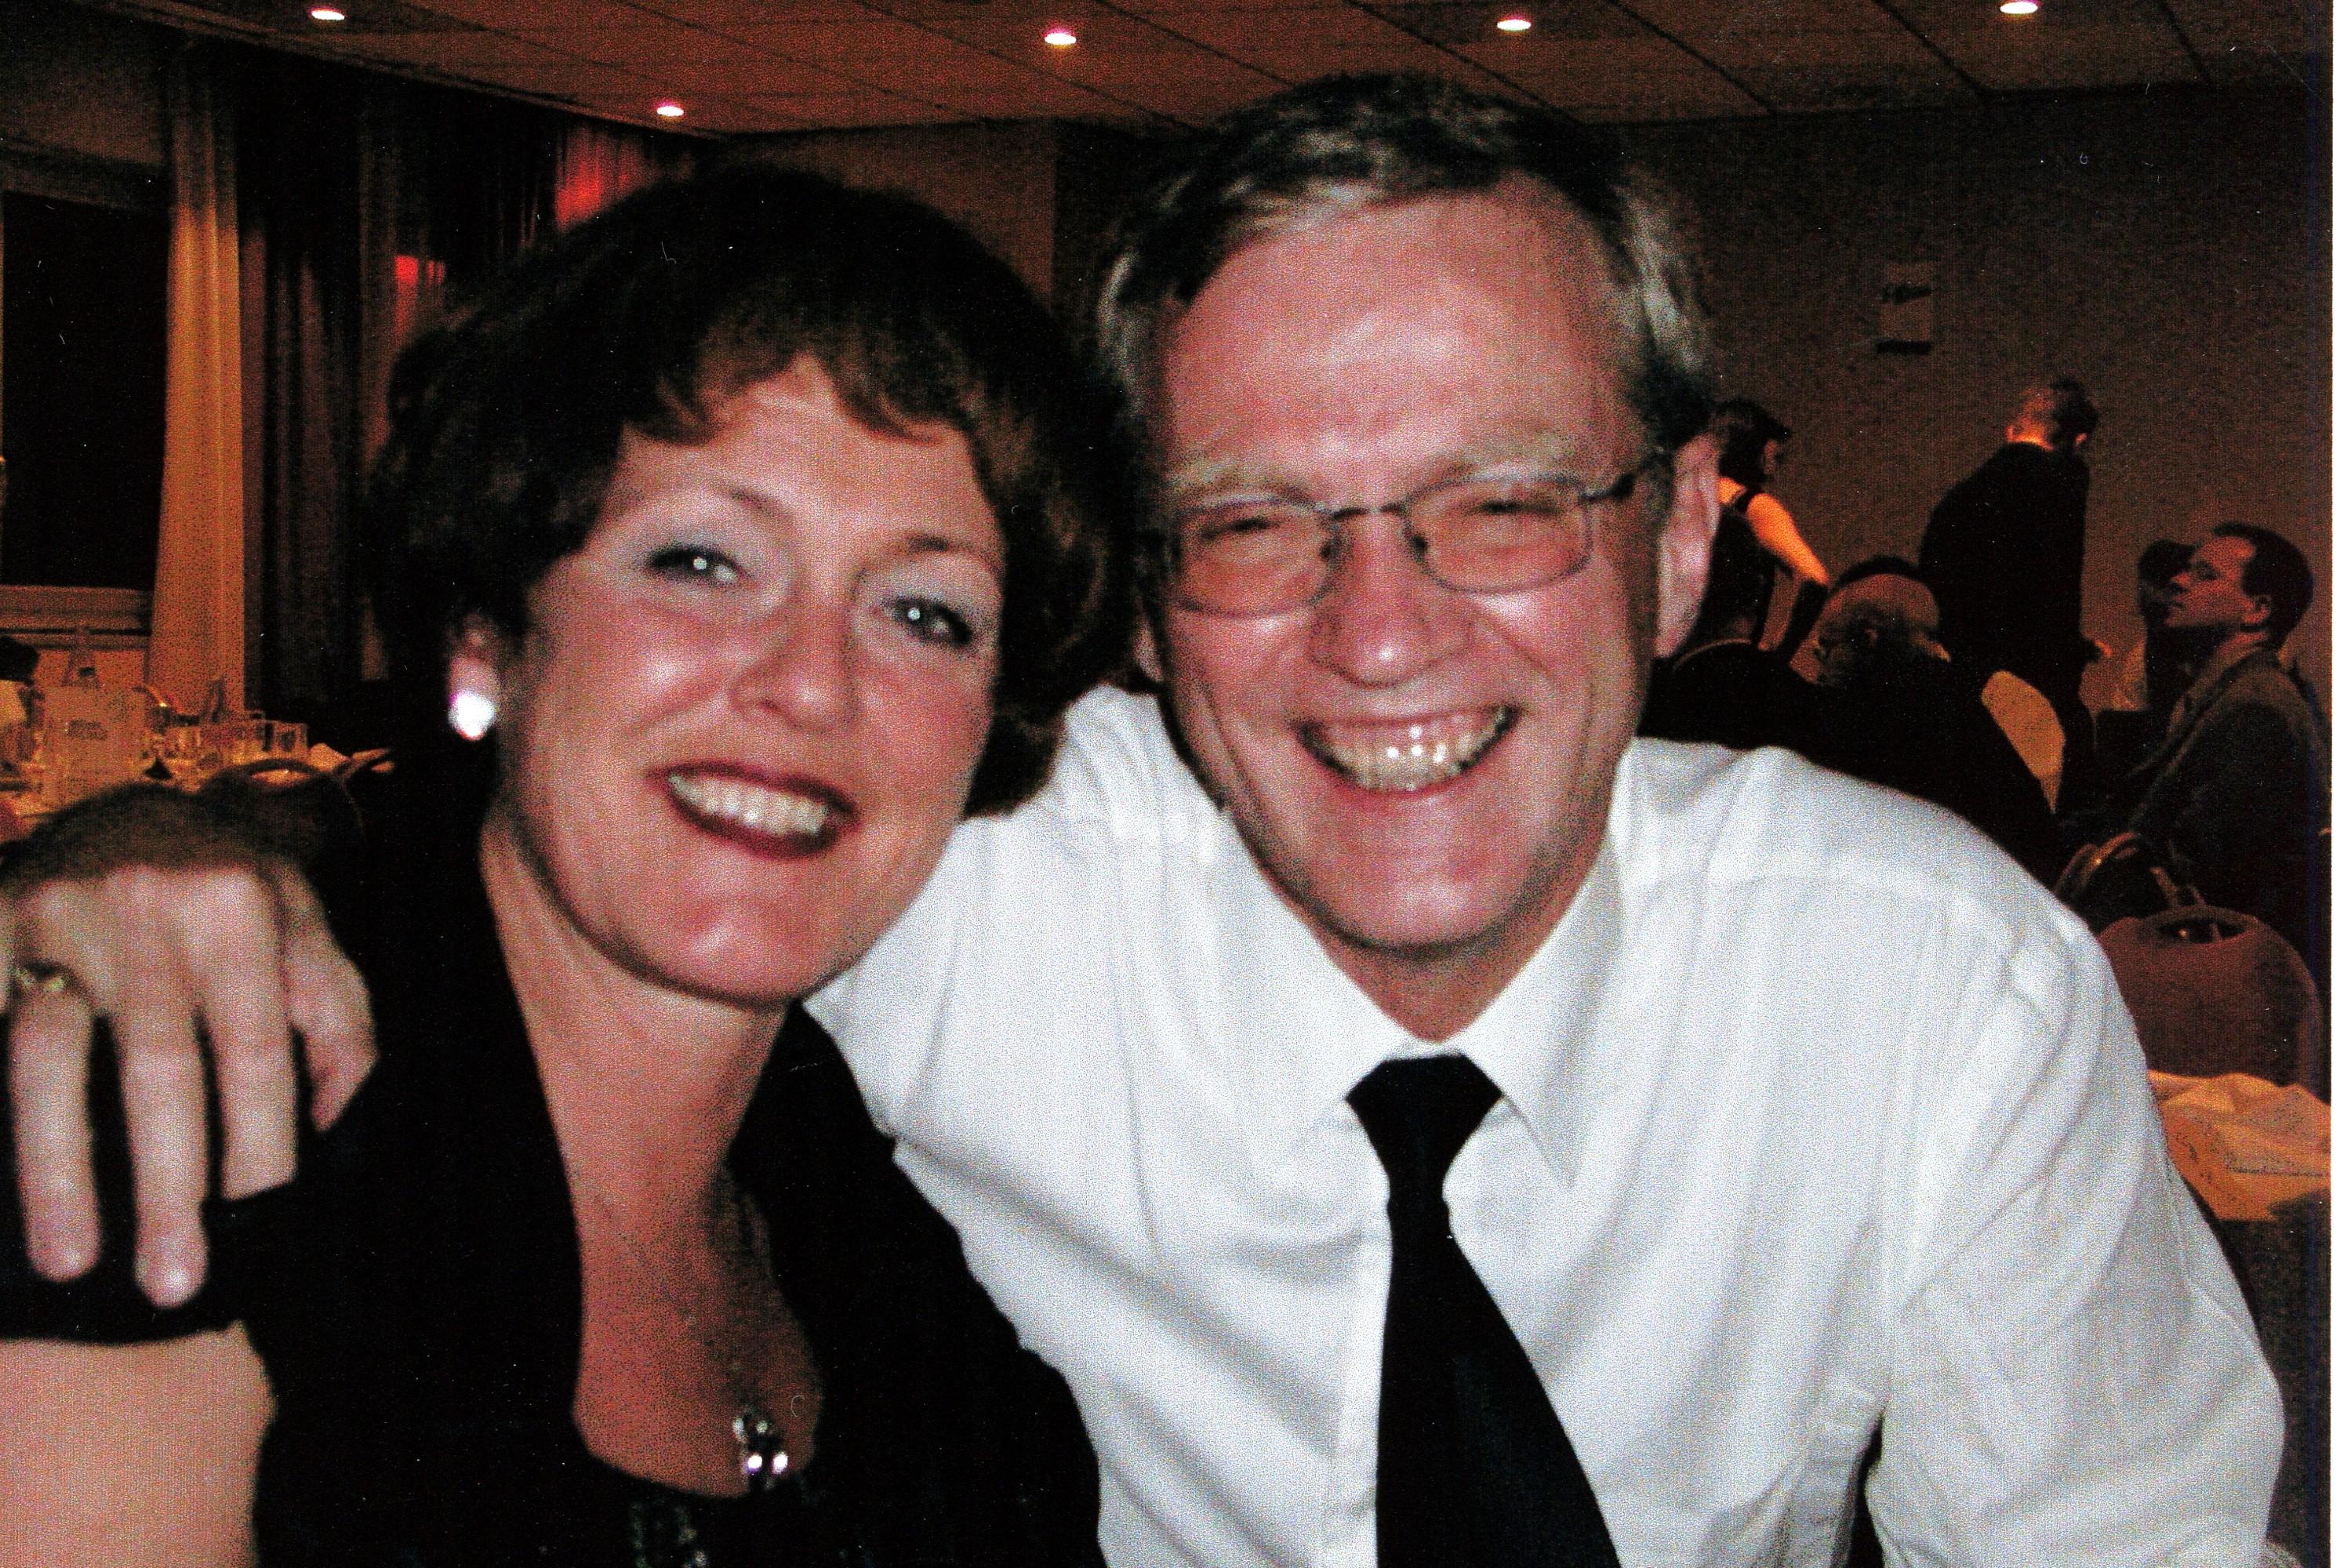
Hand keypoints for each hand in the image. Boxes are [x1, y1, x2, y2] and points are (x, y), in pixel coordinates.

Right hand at [3, 787, 372, 1306]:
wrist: (135, 804)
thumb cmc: (237, 898)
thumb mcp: (312, 935)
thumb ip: (337, 1025)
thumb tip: (336, 1128)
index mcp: (241, 909)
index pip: (255, 1050)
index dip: (259, 1142)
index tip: (259, 1222)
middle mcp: (147, 908)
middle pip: (157, 1068)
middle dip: (166, 1185)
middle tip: (176, 1283)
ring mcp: (54, 915)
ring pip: (47, 1059)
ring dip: (57, 1170)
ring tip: (69, 1263)